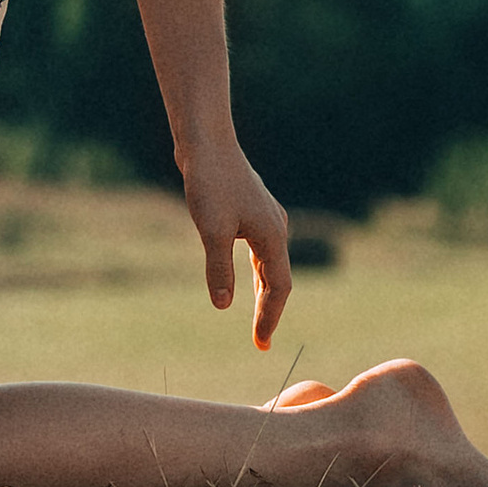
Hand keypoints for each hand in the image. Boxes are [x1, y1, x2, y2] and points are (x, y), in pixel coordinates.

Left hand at [179, 138, 294, 348]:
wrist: (208, 143)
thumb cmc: (210, 183)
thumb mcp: (211, 231)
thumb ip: (218, 270)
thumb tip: (223, 306)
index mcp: (272, 236)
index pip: (279, 288)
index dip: (270, 317)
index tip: (261, 344)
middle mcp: (276, 228)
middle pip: (279, 279)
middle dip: (269, 310)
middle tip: (261, 341)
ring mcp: (265, 218)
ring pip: (270, 264)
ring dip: (264, 292)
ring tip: (259, 318)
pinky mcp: (251, 210)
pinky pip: (261, 251)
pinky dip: (258, 271)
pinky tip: (249, 277)